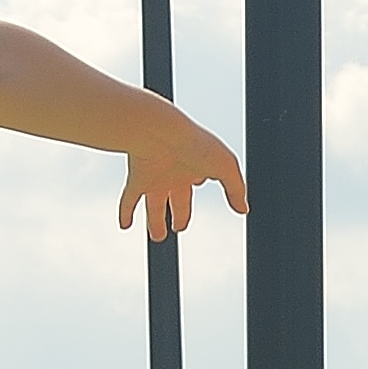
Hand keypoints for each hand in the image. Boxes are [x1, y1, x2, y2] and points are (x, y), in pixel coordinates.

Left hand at [109, 99, 246, 239]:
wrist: (162, 132)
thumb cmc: (194, 142)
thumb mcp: (226, 166)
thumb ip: (236, 188)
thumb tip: (243, 208)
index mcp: (194, 167)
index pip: (198, 182)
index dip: (200, 189)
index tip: (196, 197)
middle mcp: (174, 173)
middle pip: (176, 200)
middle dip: (179, 214)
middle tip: (178, 227)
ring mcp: (155, 177)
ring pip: (154, 205)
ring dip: (154, 222)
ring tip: (157, 236)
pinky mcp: (138, 179)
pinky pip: (128, 201)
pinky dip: (125, 214)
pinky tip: (124, 225)